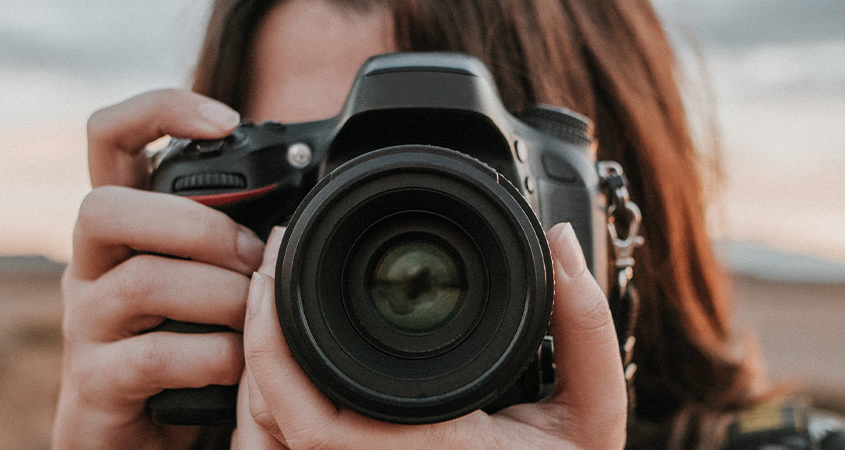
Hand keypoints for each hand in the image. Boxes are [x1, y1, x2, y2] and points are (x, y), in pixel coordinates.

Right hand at [54, 89, 254, 449]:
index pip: (108, 137)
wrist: (141, 442)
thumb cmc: (185, 352)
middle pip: (103, 208)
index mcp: (120, 228)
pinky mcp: (95, 384)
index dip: (159, 110)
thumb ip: (231, 240)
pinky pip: (151, 357)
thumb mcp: (207, 283)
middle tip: (252, 257)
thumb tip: (302, 203)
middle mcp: (90, 267)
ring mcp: (84, 326)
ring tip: (254, 315)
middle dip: (194, 225)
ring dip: (217, 294)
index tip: (225, 118)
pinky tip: (235, 366)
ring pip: (139, 282)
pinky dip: (209, 357)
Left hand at [232, 223, 627, 449]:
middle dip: (253, 343)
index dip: (271, 349)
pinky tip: (294, 352)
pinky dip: (278, 401)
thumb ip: (586, 332)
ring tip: (274, 301)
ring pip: (270, 441)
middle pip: (267, 423)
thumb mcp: (591, 417)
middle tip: (268, 267)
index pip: (308, 422)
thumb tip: (563, 243)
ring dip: (261, 373)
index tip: (276, 271)